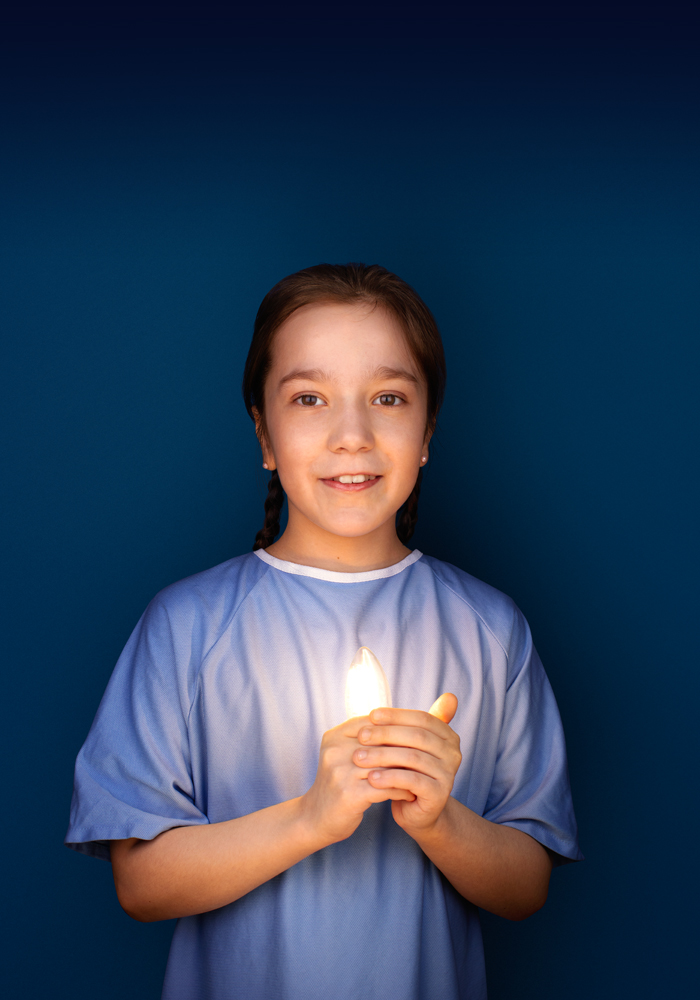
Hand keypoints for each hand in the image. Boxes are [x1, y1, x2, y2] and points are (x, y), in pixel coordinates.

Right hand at [300, 715, 417, 845]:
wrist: (314, 818)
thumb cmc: (337, 784)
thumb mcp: (344, 755)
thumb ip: (365, 740)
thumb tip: (400, 724)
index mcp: (335, 736)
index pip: (374, 724)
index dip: (398, 730)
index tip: (420, 737)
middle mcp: (336, 750)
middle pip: (381, 743)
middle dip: (406, 748)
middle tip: (429, 754)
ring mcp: (341, 772)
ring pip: (385, 764)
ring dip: (408, 770)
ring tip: (425, 773)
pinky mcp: (349, 794)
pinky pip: (384, 787)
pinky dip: (401, 789)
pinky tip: (412, 792)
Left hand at [352, 693, 460, 836]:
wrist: (416, 812)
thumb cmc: (409, 772)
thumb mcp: (410, 744)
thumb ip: (413, 721)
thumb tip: (444, 694)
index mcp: (448, 735)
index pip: (421, 718)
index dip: (396, 715)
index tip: (371, 715)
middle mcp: (453, 753)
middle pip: (416, 736)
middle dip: (386, 734)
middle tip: (361, 736)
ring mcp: (449, 774)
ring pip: (412, 758)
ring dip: (382, 756)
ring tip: (359, 757)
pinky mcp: (439, 794)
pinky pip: (412, 781)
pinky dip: (389, 777)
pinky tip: (371, 778)